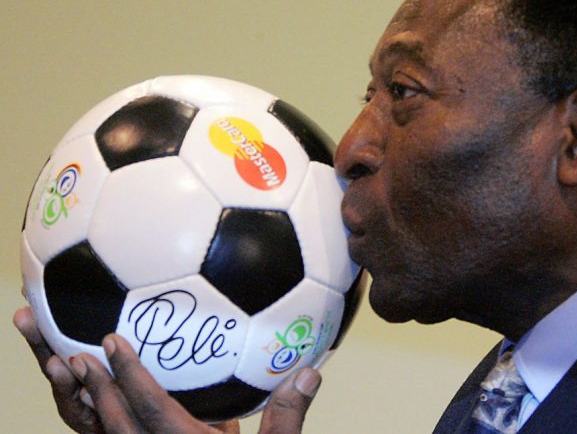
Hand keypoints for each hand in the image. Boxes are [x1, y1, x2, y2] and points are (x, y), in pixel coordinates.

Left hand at [14, 306, 320, 432]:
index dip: (130, 373)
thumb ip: (288, 416)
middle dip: (96, 389)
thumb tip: (308, 372)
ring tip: (81, 380)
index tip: (112, 342)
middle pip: (116, 424)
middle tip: (78, 355)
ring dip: (94, 409)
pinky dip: (108, 428)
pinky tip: (110, 416)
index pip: (150, 406)